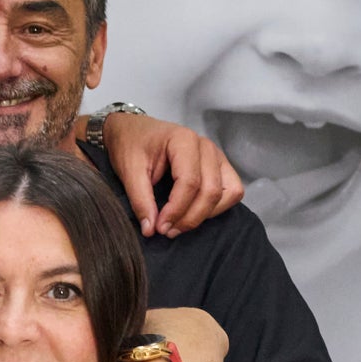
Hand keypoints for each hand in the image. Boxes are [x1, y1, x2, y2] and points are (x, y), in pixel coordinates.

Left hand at [100, 109, 244, 237]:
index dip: (176, 210)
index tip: (159, 227)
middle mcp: (206, 146)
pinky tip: (193, 213)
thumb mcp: (128, 171)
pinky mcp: (220, 166)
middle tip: (167, 230)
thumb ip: (140, 200)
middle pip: (211, 191)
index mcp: (183, 140)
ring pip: (228, 193)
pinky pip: (232, 191)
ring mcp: (216, 156)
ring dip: (206, 214)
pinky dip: (217, 207)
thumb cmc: (131, 145)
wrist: (133, 131)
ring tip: (179, 225)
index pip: (190, 182)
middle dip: (190, 217)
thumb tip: (150, 229)